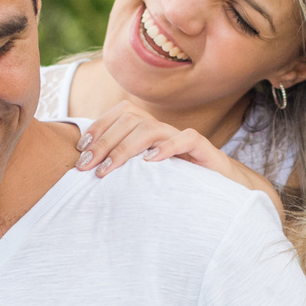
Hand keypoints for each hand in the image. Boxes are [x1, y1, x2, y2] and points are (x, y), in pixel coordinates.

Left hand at [74, 101, 283, 218]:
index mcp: (149, 131)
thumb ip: (125, 171)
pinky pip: (185, 139)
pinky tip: (150, 162)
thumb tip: (89, 175)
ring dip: (126, 148)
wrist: (224, 191)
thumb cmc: (180, 185)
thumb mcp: (146, 178)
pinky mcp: (202, 149)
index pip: (121, 114)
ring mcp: (181, 137)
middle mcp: (163, 130)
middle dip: (104, 141)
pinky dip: (167, 148)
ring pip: (151, 128)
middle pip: (130, 119)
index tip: (81, 149)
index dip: (99, 127)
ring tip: (109, 169)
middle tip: (87, 166)